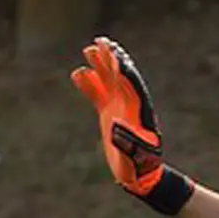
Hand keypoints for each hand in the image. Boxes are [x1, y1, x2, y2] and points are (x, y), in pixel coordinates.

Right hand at [71, 36, 195, 216]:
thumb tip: (117, 124)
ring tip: (89, 49)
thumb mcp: (136, 155)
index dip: (123, 68)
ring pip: (109, 81)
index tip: (113, 54)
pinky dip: (89, 84)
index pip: (132, 84)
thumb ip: (128, 141)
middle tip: (101, 42)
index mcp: (140, 110)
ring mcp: (119, 107)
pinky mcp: (109, 113)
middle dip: (112, 59)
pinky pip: (98, 94)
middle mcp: (131, 105)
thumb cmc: (141, 166)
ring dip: (101, 65)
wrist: (140, 175)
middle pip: (121, 76)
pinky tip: (78, 73)